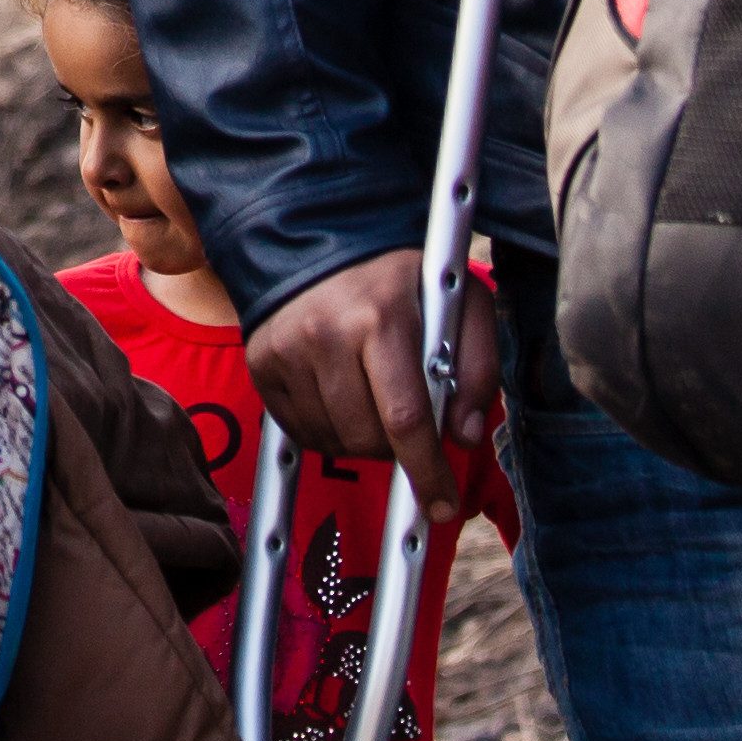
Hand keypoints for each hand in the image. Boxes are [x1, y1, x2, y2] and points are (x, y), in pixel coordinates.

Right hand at [244, 252, 499, 487]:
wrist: (322, 236)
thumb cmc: (402, 277)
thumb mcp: (462, 303)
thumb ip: (478, 368)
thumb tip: (466, 436)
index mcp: (382, 317)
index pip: (404, 418)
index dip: (426, 471)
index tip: (440, 504)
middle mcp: (326, 333)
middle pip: (365, 438)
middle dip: (396, 450)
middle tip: (407, 425)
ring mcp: (287, 349)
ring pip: (332, 440)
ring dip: (361, 441)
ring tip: (374, 401)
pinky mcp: (262, 362)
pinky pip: (300, 430)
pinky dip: (328, 431)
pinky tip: (343, 399)